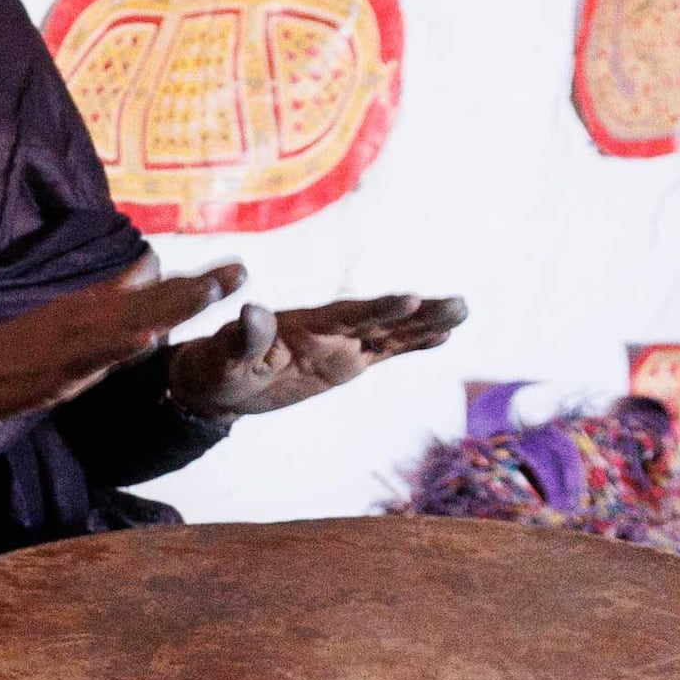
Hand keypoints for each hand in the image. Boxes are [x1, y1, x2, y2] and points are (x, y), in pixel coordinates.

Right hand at [0, 258, 247, 451]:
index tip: (236, 271)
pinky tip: (148, 334)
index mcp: (93, 309)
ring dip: (170, 307)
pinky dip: (122, 342)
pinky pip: (96, 354)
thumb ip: (112, 294)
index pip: (154, 293)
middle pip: (153, 302)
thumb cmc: (16, 347)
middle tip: (240, 272)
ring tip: (208, 293)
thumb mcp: (70, 315)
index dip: (195, 284)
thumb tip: (151, 264)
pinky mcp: (59, 366)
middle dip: (198, 290)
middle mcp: (88, 319)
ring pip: (131, 321)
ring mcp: (75, 341)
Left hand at [168, 293, 469, 419]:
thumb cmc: (216, 365)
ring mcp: (341, 346)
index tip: (410, 298)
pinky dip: (413, 345)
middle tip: (459, 304)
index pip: (348, 315)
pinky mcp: (345, 363)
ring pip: (391, 333)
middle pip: (381, 319)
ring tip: (463, 310)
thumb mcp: (223, 356)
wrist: (217, 381)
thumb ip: (243, 337)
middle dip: (419, 313)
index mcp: (305, 326)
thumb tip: (253, 312)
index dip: (379, 309)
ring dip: (426, 324)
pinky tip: (443, 336)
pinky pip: (384, 353)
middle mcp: (330, 331)